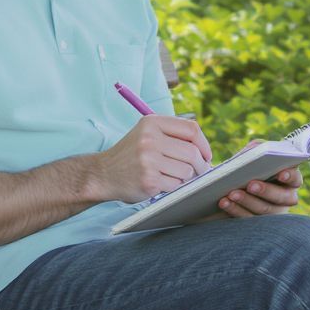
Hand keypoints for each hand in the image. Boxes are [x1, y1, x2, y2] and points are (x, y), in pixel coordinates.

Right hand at [92, 115, 212, 203]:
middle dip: (200, 166)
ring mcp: (148, 160)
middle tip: (198, 172)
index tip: (206, 155)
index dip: (204, 144)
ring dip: (185, 178)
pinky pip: (176, 185)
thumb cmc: (131, 155)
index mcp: (151, 123)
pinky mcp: (149, 180)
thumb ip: (173, 136)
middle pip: (192, 153)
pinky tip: (160, 183)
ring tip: (171, 176)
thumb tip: (206, 153)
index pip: (191, 129)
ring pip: (187, 171)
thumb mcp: (146, 134)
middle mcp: (149, 138)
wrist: (103, 174)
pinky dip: (173, 187)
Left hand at [218, 142, 302, 216]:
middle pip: (281, 197)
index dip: (290, 176)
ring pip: (264, 210)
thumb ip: (256, 149)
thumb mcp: (251, 155)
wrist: (228, 184)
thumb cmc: (247, 166)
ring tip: (232, 194)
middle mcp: (285, 198)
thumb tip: (254, 149)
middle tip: (250, 185)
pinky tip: (224, 202)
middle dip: (266, 191)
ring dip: (247, 201)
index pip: (295, 179)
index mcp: (288, 180)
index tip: (281, 173)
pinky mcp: (257, 223)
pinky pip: (248, 219)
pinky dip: (235, 210)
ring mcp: (273, 212)